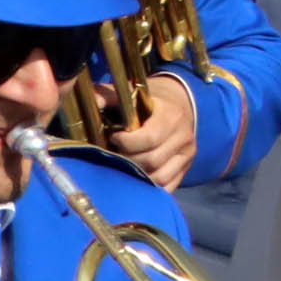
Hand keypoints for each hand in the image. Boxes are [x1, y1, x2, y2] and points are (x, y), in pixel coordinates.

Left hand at [117, 71, 201, 190]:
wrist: (178, 104)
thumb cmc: (147, 101)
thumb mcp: (130, 92)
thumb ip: (110, 96)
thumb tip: (93, 101)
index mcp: (171, 116)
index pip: (149, 138)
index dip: (126, 142)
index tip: (113, 137)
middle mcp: (184, 137)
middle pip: (152, 160)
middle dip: (127, 159)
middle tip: (114, 154)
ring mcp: (187, 155)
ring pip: (160, 176)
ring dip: (137, 176)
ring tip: (122, 165)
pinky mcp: (186, 169)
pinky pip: (168, 186)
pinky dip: (149, 187)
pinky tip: (135, 179)